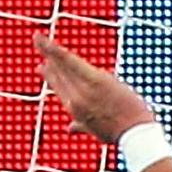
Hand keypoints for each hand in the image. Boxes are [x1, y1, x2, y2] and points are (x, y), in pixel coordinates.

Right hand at [39, 39, 153, 147]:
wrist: (133, 132)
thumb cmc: (118, 132)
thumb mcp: (94, 130)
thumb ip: (80, 126)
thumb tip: (71, 129)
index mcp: (74, 109)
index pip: (59, 87)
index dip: (50, 75)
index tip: (43, 65)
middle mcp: (74, 98)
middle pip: (59, 74)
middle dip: (48, 59)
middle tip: (39, 43)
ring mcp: (83, 89)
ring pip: (63, 66)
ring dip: (48, 50)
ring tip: (38, 38)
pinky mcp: (95, 80)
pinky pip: (72, 62)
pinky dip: (57, 52)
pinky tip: (49, 44)